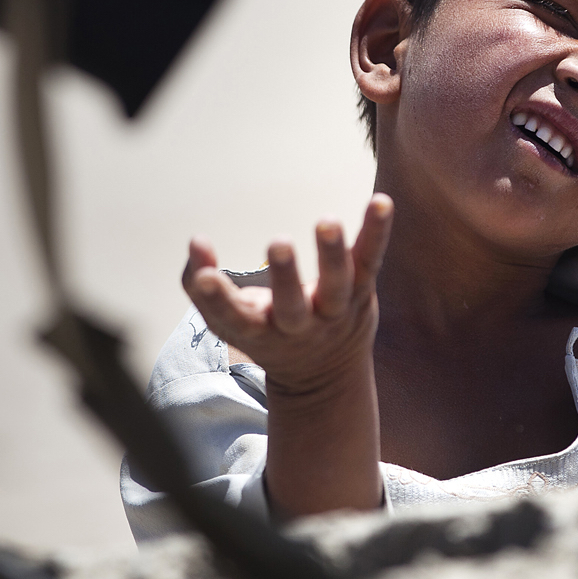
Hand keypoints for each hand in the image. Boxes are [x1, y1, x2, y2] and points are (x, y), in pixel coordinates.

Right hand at [182, 194, 394, 398]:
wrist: (324, 377)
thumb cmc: (266, 332)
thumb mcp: (229, 320)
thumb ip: (203, 285)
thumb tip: (196, 242)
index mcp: (258, 332)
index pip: (233, 319)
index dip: (217, 299)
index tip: (205, 277)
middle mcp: (298, 326)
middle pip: (292, 307)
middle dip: (286, 277)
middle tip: (278, 243)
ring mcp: (334, 311)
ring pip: (337, 286)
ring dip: (333, 254)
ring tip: (326, 222)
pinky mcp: (361, 291)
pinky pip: (370, 259)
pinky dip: (376, 231)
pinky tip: (381, 202)